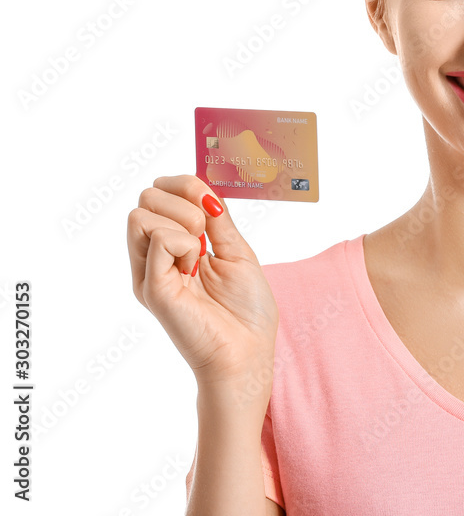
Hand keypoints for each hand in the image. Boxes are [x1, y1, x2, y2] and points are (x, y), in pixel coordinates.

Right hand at [126, 174, 278, 395]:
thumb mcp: (236, 251)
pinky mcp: (151, 287)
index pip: (160, 196)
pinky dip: (184, 241)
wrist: (248, 352)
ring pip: (141, 213)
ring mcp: (149, 273)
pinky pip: (158, 237)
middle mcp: (154, 259)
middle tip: (207, 234)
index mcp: (173, 250)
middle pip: (145, 199)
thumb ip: (218, 219)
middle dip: (183, 200)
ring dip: (183, 220)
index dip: (184, 185)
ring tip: (201, 251)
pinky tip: (195, 266)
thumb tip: (204, 187)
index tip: (211, 201)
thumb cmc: (246, 311)